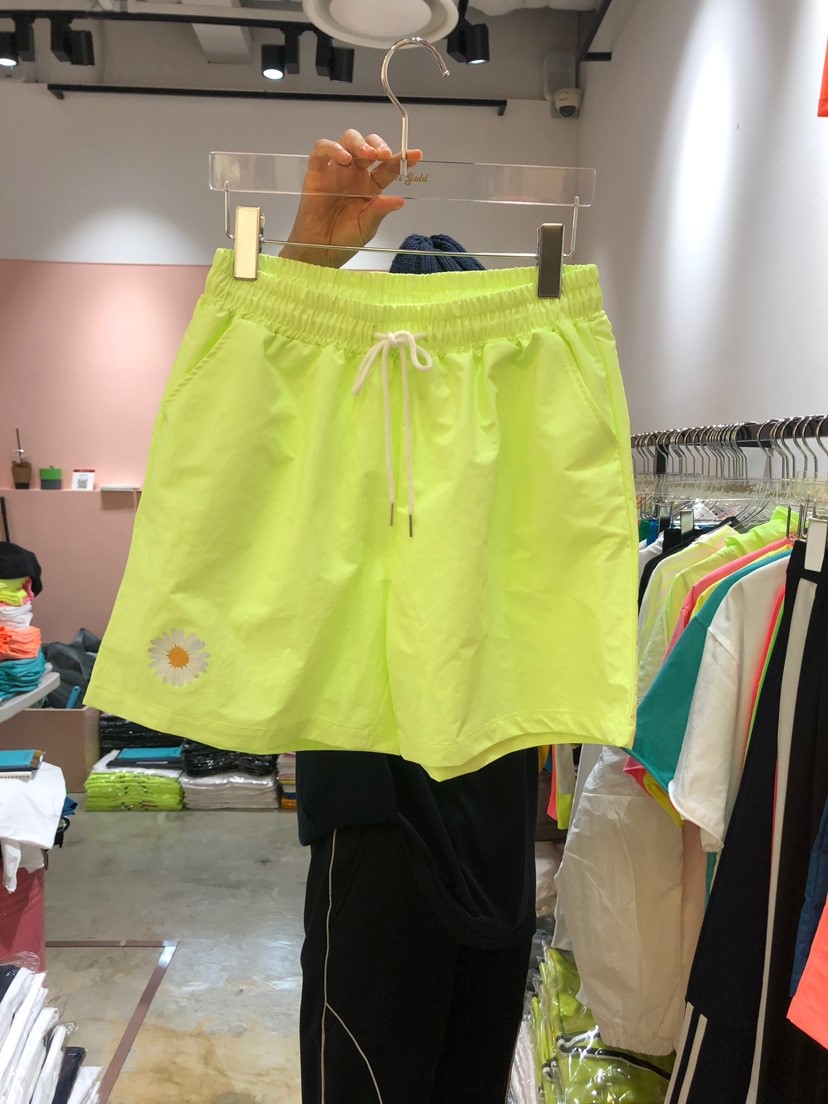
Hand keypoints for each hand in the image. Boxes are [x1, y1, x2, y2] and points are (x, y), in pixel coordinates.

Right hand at [280, 129, 422, 267]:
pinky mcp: (317, 171)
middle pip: (369, 145)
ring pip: (348, 141)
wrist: (319, 250)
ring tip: (366, 154)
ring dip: (359, 143)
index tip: (416, 155)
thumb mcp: (367, 227)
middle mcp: (356, 174)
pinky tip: (344, 158)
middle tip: (384, 155)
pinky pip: (322, 150)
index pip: (388, 167)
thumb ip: (380, 211)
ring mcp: (336, 170)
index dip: (402, 159)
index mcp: (371, 186)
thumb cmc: (345, 240)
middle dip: (378, 145)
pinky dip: (332, 148)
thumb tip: (400, 201)